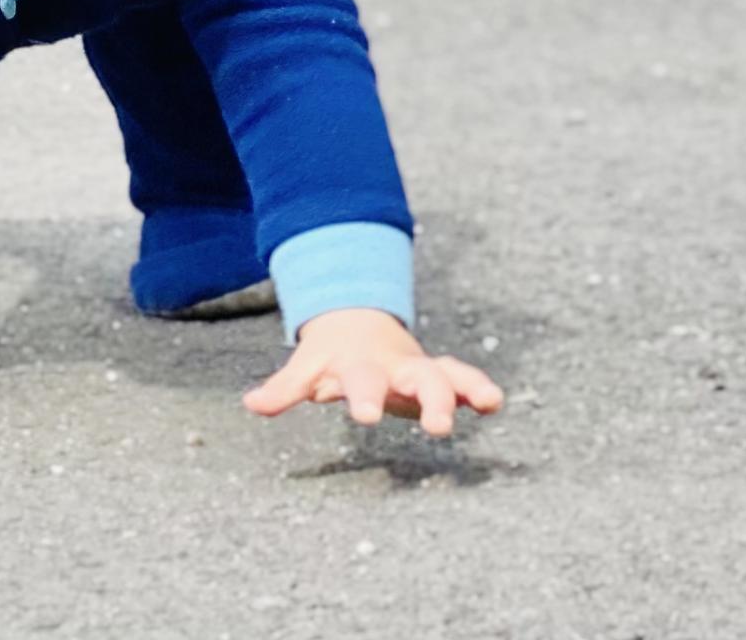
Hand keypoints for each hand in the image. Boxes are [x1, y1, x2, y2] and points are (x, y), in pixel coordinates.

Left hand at [243, 308, 502, 437]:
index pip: (362, 382)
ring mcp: (419, 370)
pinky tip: (495, 402)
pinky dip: (477, 388)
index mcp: (362, 366)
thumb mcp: (307, 367)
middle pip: (417, 379)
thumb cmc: (332, 354)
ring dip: (465, 389)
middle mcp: (395, 367)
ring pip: (448, 375)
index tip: (364, 417)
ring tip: (487, 402)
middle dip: (429, 399)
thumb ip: (285, 388)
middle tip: (438, 426)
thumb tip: (250, 404)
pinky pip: (462, 379)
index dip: (363, 398)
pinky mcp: (437, 376)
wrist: (357, 318)